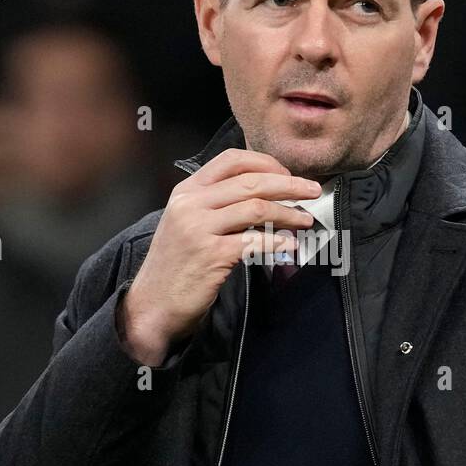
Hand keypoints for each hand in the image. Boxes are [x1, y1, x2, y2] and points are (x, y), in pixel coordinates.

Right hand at [117, 148, 319, 364]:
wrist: (152, 305)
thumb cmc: (176, 266)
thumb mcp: (186, 223)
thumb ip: (215, 204)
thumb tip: (263, 193)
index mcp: (186, 191)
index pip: (231, 160)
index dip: (265, 163)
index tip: (287, 174)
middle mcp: (191, 204)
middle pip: (250, 182)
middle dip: (289, 185)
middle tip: (313, 191)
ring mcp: (199, 229)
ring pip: (256, 208)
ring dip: (288, 213)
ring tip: (306, 220)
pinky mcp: (211, 255)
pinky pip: (255, 241)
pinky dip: (278, 242)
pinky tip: (291, 245)